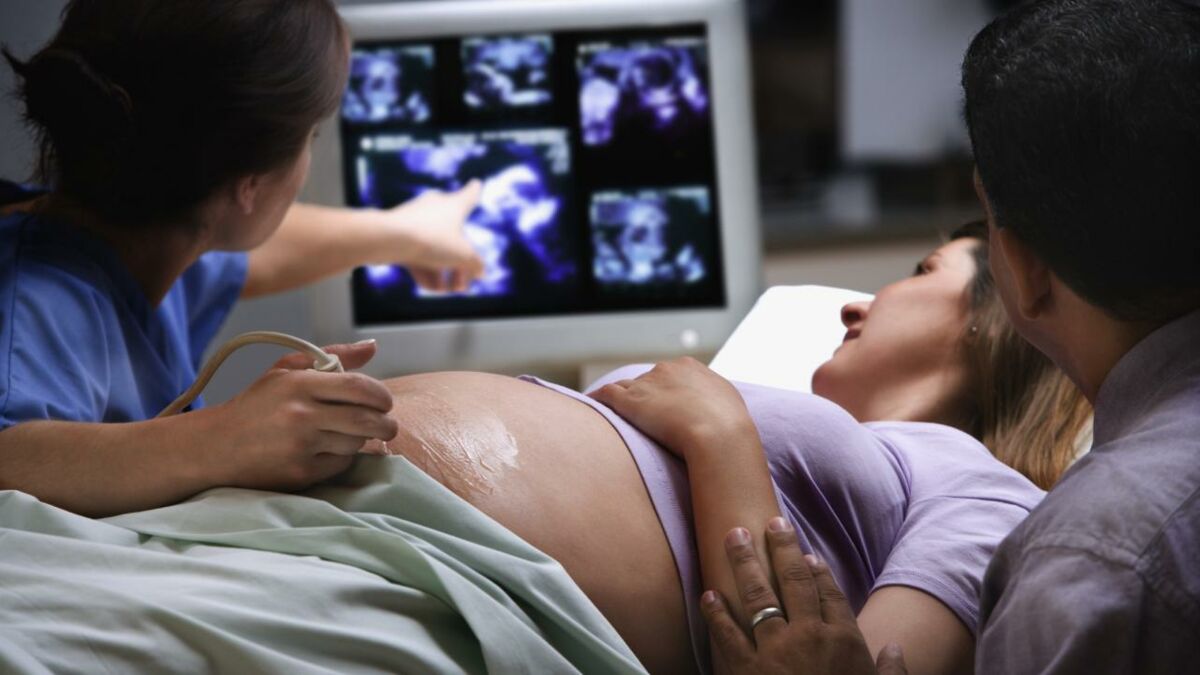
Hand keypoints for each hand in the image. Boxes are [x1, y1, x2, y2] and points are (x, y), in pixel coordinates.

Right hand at [200, 340, 398, 491]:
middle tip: (386, 424)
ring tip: (348, 434)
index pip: (358, 387)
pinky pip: (340, 465)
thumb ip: (332, 356)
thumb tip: (372, 347)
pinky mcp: (300, 473)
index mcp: (299, 384)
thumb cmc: (257, 405)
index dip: (381, 395)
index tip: (385, 401)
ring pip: (355, 443)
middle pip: (366, 420)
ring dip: (360, 440)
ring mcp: (300, 446)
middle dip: (385, 424)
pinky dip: (341, 457)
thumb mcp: (286, 371)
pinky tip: (327, 450)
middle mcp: (301, 415)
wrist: (215, 446)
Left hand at [386, 180, 484, 292]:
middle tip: (461, 286)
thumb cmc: (430, 239)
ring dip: (441, 272)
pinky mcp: (398, 232)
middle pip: (453, 237)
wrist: (389, 239)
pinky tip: (429, 287)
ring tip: (444, 290)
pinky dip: (424, 268)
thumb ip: (475, 264)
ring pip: (433, 247)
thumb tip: (479, 270)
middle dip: (459, 264)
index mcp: (455, 205)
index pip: (470, 195)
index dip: (475, 191)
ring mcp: (415, 219)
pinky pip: (416, 251)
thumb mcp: (463, 256)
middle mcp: (435, 207)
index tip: (477, 183)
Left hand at [589, 357, 755, 456]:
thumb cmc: (729, 425)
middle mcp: (666, 369)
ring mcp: (646, 384)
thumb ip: (715, 399)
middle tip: (641, 415)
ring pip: (625, 387)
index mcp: (690, 367)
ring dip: (618, 399)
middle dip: (643, 395)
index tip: (663, 405)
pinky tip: (589, 406)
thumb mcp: (728, 403)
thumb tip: (714, 407)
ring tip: (609, 411)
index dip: (665, 391)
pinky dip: (597, 399)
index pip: (669, 375)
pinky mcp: (629, 400)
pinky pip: (606, 395)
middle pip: (647, 380)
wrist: (718, 434)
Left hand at [702, 519, 907, 674]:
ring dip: (744, 562)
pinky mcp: (744, 669)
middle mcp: (809, 636)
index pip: (831, 595)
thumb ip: (891, 672)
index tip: (809, 554)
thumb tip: (897, 649)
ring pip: (757, 594)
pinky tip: (708, 594)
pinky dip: (715, 613)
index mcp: (844, 641)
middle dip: (782, 548)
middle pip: (794, 582)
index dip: (820, 573)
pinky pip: (726, 634)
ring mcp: (774, 650)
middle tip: (773, 522)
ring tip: (734, 535)